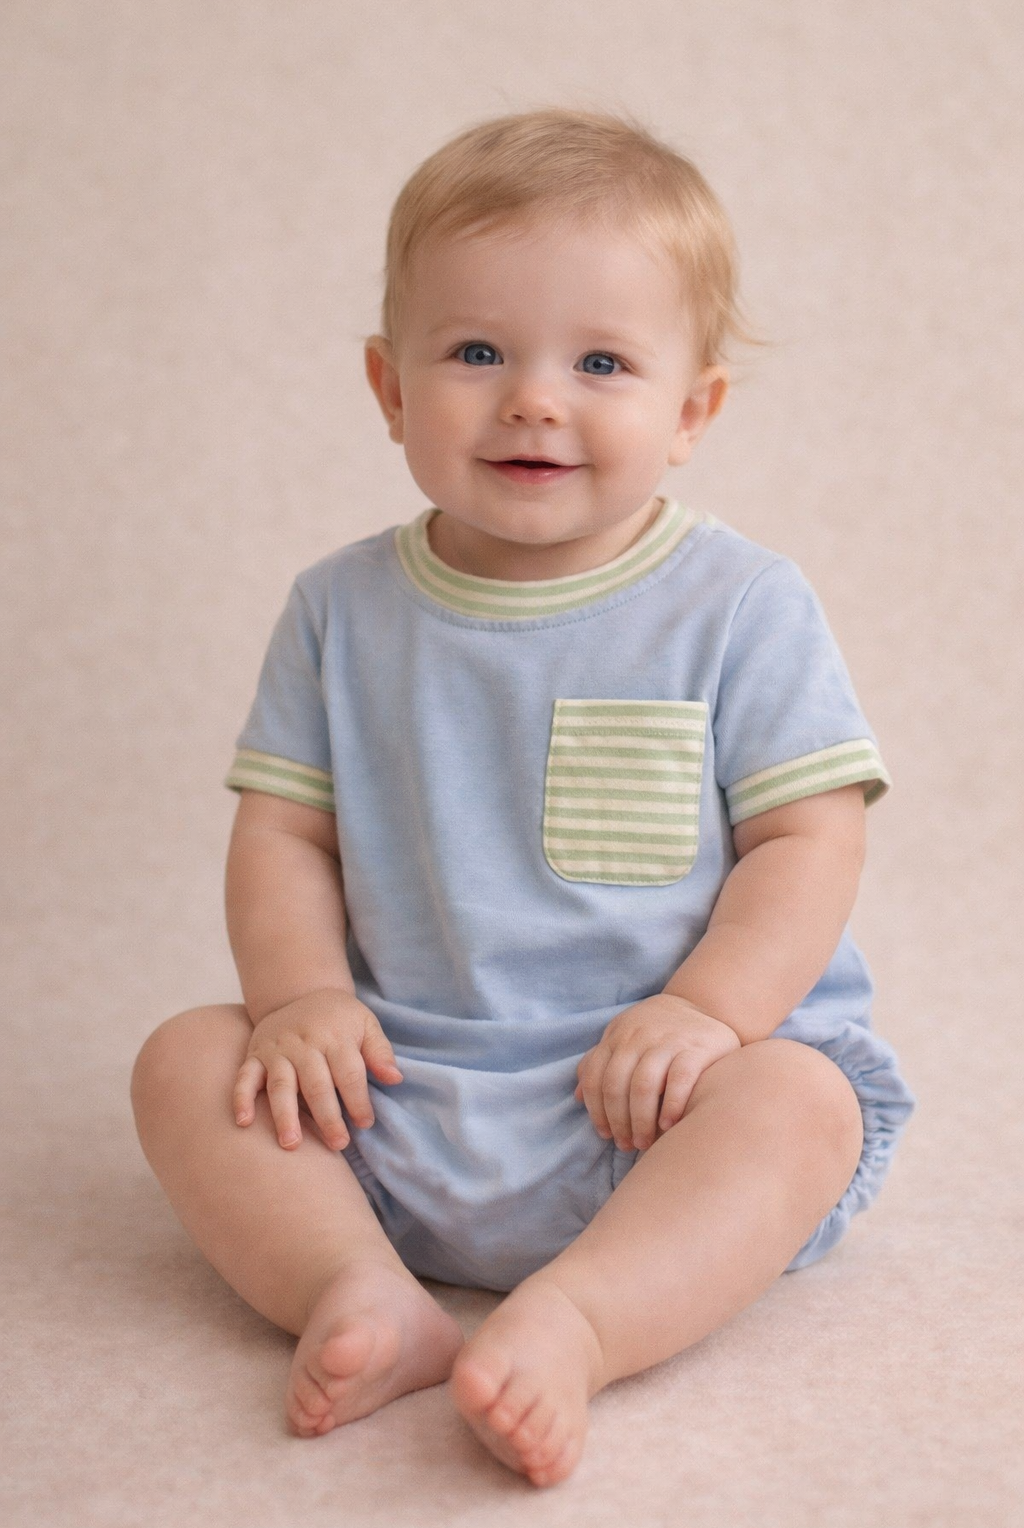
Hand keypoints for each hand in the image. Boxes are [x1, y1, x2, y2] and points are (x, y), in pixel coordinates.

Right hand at [233, 988, 402, 1150]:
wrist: (300, 991)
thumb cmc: (339, 1018)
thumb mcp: (366, 1024)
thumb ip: (380, 1051)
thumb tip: (395, 1078)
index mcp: (335, 1036)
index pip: (349, 1074)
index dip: (358, 1101)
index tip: (365, 1124)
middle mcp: (304, 1043)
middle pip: (316, 1085)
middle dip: (327, 1117)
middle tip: (338, 1144)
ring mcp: (277, 1050)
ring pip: (281, 1085)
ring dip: (285, 1115)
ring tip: (292, 1144)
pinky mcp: (255, 1054)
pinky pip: (245, 1077)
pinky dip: (241, 1098)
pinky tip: (243, 1122)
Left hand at [574, 993, 740, 1152]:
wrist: (703, 1003)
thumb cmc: (657, 1031)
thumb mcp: (624, 1038)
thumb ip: (600, 1063)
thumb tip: (577, 1097)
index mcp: (617, 1037)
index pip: (596, 1079)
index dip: (597, 1111)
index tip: (605, 1134)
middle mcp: (638, 1037)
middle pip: (616, 1086)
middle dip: (618, 1121)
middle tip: (626, 1144)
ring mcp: (668, 1041)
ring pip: (644, 1086)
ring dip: (641, 1120)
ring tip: (645, 1141)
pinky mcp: (697, 1048)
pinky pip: (680, 1079)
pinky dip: (671, 1105)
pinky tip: (668, 1124)